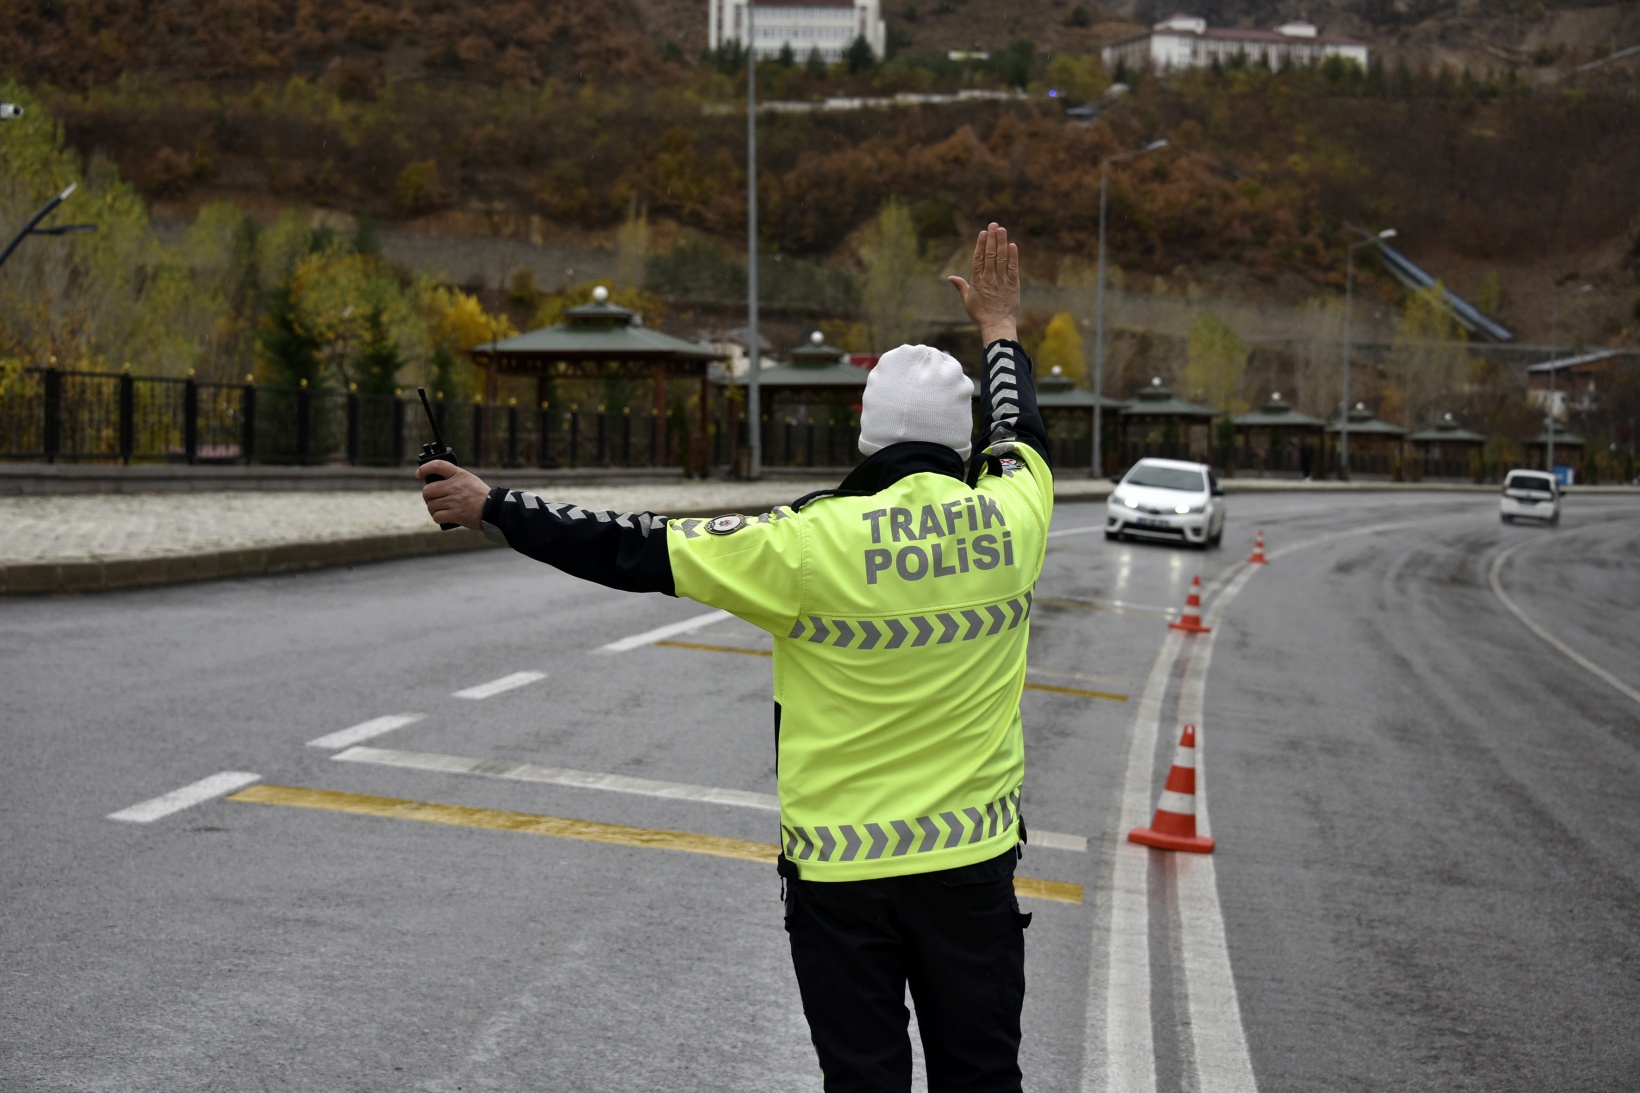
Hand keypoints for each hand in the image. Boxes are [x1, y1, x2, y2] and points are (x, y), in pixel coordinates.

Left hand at [417, 460, 489, 530]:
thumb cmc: (481, 496)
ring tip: (440, 510)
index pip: (438, 465)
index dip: (425, 468)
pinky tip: (443, 517)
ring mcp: (454, 500)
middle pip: (428, 490)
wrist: (494, 509)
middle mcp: (455, 486)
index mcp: (459, 475)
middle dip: (428, 497)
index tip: (419, 474)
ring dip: (433, 509)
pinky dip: (438, 518)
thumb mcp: (469, 480)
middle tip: (433, 500)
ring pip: (431, 505)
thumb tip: (435, 486)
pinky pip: (437, 516)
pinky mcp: (455, 514)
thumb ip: (454, 479)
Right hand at [947, 222, 1019, 345]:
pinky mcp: (1013, 285)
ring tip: (1002, 230)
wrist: (997, 326)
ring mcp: (1002, 281)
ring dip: (1002, 243)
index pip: (978, 258)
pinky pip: (1013, 268)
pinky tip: (1012, 245)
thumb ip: (961, 286)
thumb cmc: (981, 315)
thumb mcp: (967, 300)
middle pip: (990, 254)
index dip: (981, 244)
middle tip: (994, 224)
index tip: (983, 233)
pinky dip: (1013, 256)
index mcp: (977, 281)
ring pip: (1002, 258)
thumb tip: (950, 277)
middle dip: (992, 238)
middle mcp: (990, 278)